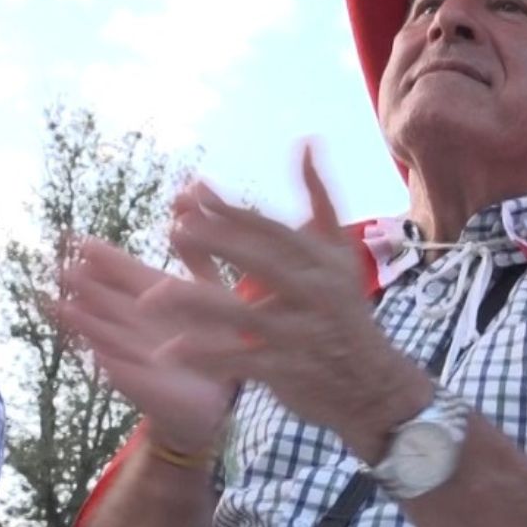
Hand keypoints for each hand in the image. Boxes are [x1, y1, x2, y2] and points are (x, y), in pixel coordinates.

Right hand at [57, 239, 239, 457]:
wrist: (215, 390)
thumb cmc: (211, 335)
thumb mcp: (211, 291)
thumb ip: (199, 259)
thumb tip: (190, 212)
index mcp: (151, 293)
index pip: (123, 271)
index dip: (104, 257)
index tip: (83, 241)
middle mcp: (135, 319)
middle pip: (105, 299)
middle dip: (85, 287)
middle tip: (63, 269)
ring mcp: (132, 350)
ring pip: (105, 334)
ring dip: (86, 324)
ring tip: (63, 308)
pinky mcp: (140, 381)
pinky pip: (126, 373)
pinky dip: (115, 365)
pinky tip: (100, 357)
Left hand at [160, 145, 430, 459]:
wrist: (373, 385)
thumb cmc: (344, 309)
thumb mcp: (339, 253)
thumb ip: (318, 199)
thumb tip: (306, 141)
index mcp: (323, 261)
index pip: (273, 229)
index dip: (232, 212)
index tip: (191, 194)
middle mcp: (315, 294)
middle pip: (262, 263)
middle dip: (219, 244)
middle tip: (177, 227)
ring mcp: (301, 335)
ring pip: (244, 316)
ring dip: (198, 306)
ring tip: (153, 295)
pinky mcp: (287, 372)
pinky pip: (240, 362)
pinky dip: (206, 357)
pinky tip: (170, 350)